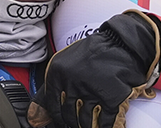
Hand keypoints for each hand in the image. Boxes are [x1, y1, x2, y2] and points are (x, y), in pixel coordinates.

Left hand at [28, 11, 160, 127]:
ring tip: (88, 126)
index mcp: (57, 73)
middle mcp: (72, 83)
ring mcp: (91, 91)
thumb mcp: (66, 61)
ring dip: (86, 126)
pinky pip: (105, 120)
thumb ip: (55, 84)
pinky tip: (103, 126)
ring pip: (85, 120)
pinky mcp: (110, 97)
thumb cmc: (93, 51)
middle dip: (72, 123)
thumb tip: (40, 111)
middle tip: (74, 125)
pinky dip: (104, 126)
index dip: (57, 118)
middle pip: (68, 115)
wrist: (120, 42)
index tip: (60, 122)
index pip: (52, 105)